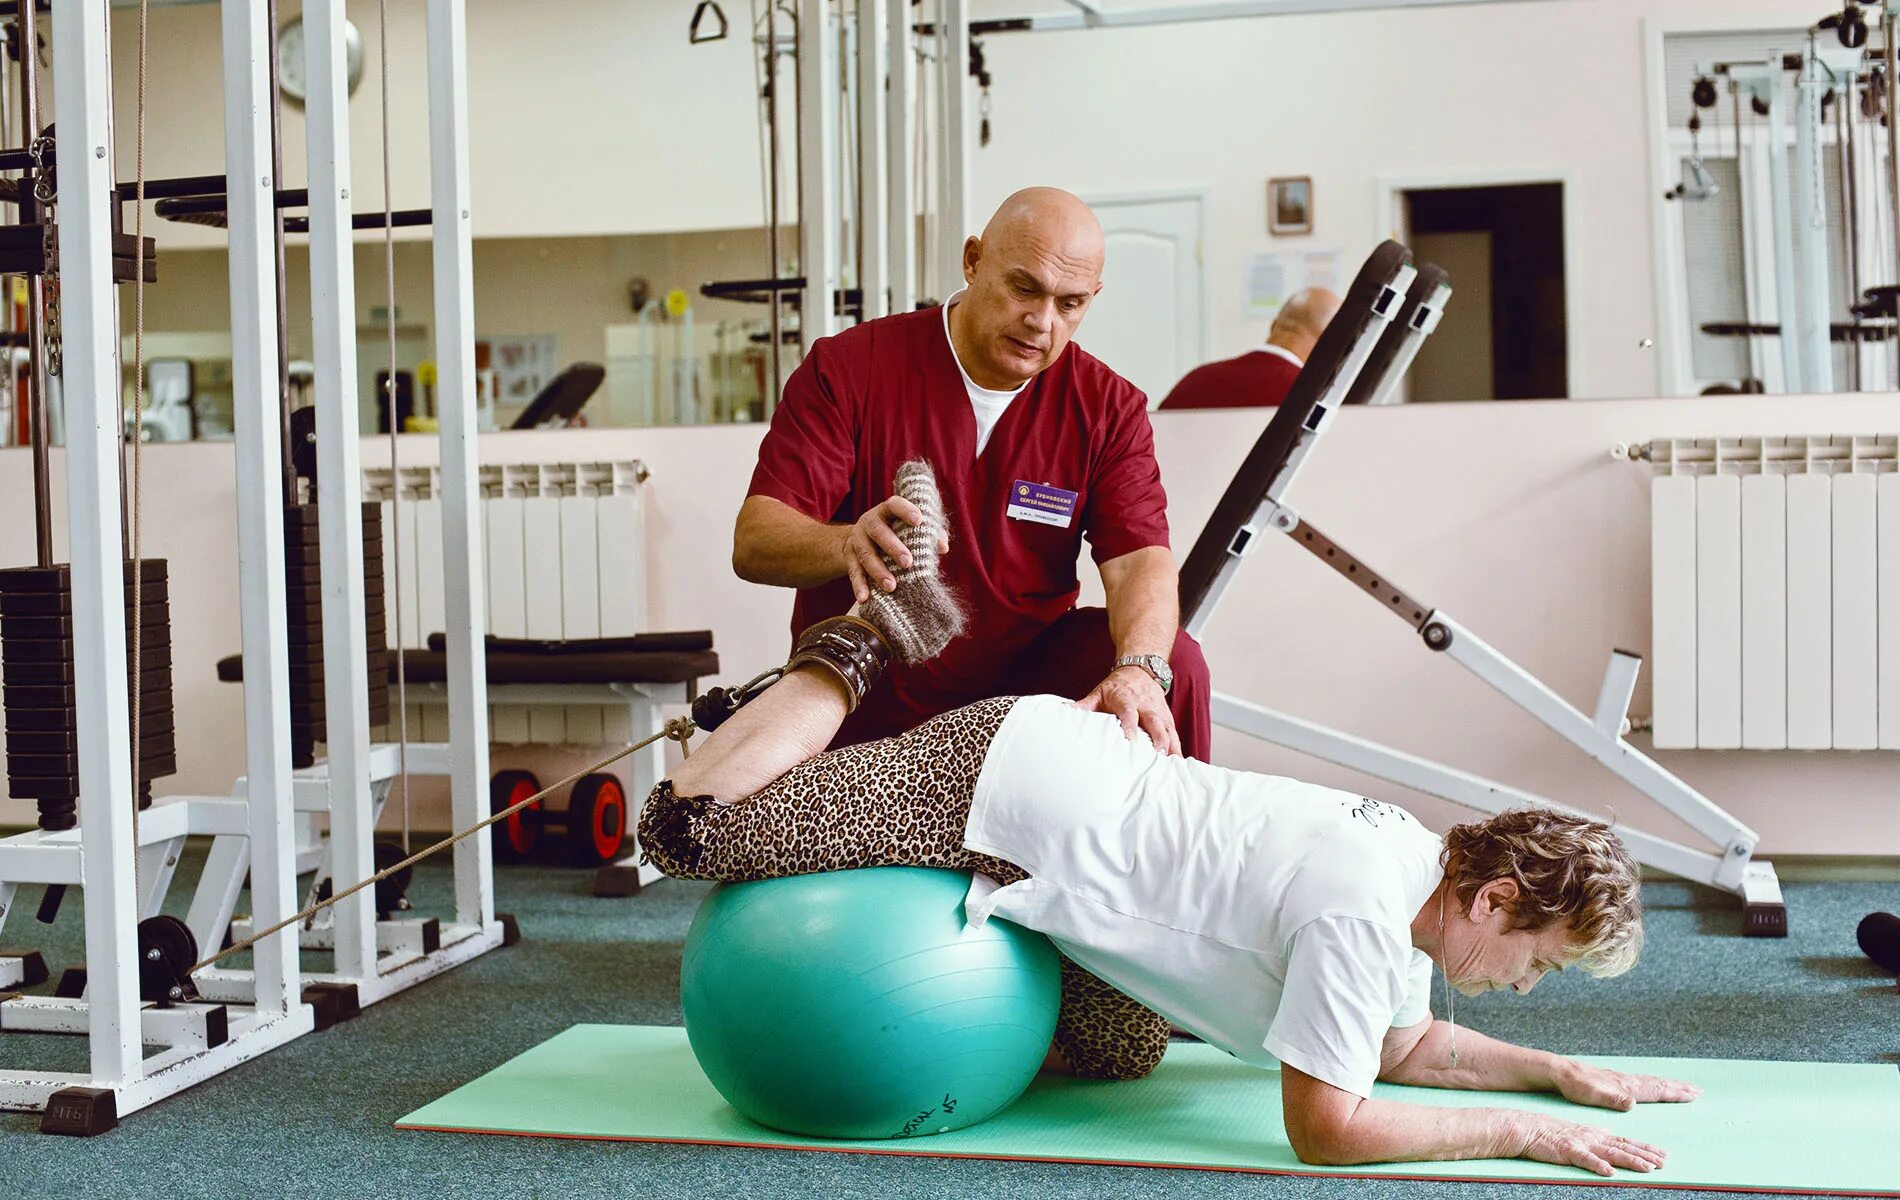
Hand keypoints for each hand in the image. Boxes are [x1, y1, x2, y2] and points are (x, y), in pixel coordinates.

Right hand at [838, 495, 949, 603]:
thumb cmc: (893, 531)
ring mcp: (857, 540)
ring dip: (878, 571)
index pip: (894, 505)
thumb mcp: (908, 527)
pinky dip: (859, 586)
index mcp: (886, 511)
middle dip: (893, 548)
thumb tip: (943, 547)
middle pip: (879, 533)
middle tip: (907, 563)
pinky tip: (864, 598)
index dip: (906, 511)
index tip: (919, 521)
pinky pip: (853, 572)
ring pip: (866, 555)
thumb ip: (928, 533)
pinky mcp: (849, 557)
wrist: (858, 537)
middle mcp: (868, 523)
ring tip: (891, 586)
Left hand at [1075, 665, 1180, 755]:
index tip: (1129, 740)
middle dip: (1157, 739)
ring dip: (1170, 746)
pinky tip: (1178, 764)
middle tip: (1157, 756)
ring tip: (1171, 764)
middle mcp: (1146, 705)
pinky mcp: (1168, 718)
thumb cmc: (1116, 686)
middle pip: (1154, 722)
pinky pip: (1175, 734)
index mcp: (1126, 699)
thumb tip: (1063, 712)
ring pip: (1168, 729)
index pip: (1129, 713)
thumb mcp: (1098, 692)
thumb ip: (1083, 705)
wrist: (1140, 669)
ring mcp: (1159, 712)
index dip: (1130, 725)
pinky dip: (1177, 748)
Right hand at [1508, 1112, 1666, 1177]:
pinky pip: (1585, 1160)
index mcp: (1595, 1135)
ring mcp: (1581, 1144)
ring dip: (1630, 1161)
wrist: (1527, 1127)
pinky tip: (1609, 1172)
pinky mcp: (1568, 1151)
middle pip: (1624, 1147)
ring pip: (1611, 1154)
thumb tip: (1608, 1132)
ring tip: (1647, 1168)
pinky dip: (1598, 1166)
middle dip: (1645, 1155)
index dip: (1645, 1148)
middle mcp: (1593, 1138)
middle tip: (1664, 1162)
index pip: (1625, 1142)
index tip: (1662, 1154)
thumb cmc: (1550, 1131)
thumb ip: (1594, 1133)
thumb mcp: (1577, 1130)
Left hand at [1554, 1061, 1700, 1111]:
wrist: (1559, 1071)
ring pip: (1649, 1081)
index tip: (1694, 1095)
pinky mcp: (1612, 1080)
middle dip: (1678, 1088)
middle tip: (1697, 1091)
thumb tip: (1632, 1103)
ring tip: (1680, 1087)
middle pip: (1657, 1084)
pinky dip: (1651, 1084)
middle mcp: (1625, 1081)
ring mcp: (1619, 1079)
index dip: (1675, 1094)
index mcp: (1625, 1086)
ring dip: (1667, 1085)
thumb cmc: (1575, 1085)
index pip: (1656, 1090)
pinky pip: (1639, 1082)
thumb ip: (1613, 1099)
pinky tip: (1649, 1086)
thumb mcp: (1593, 1095)